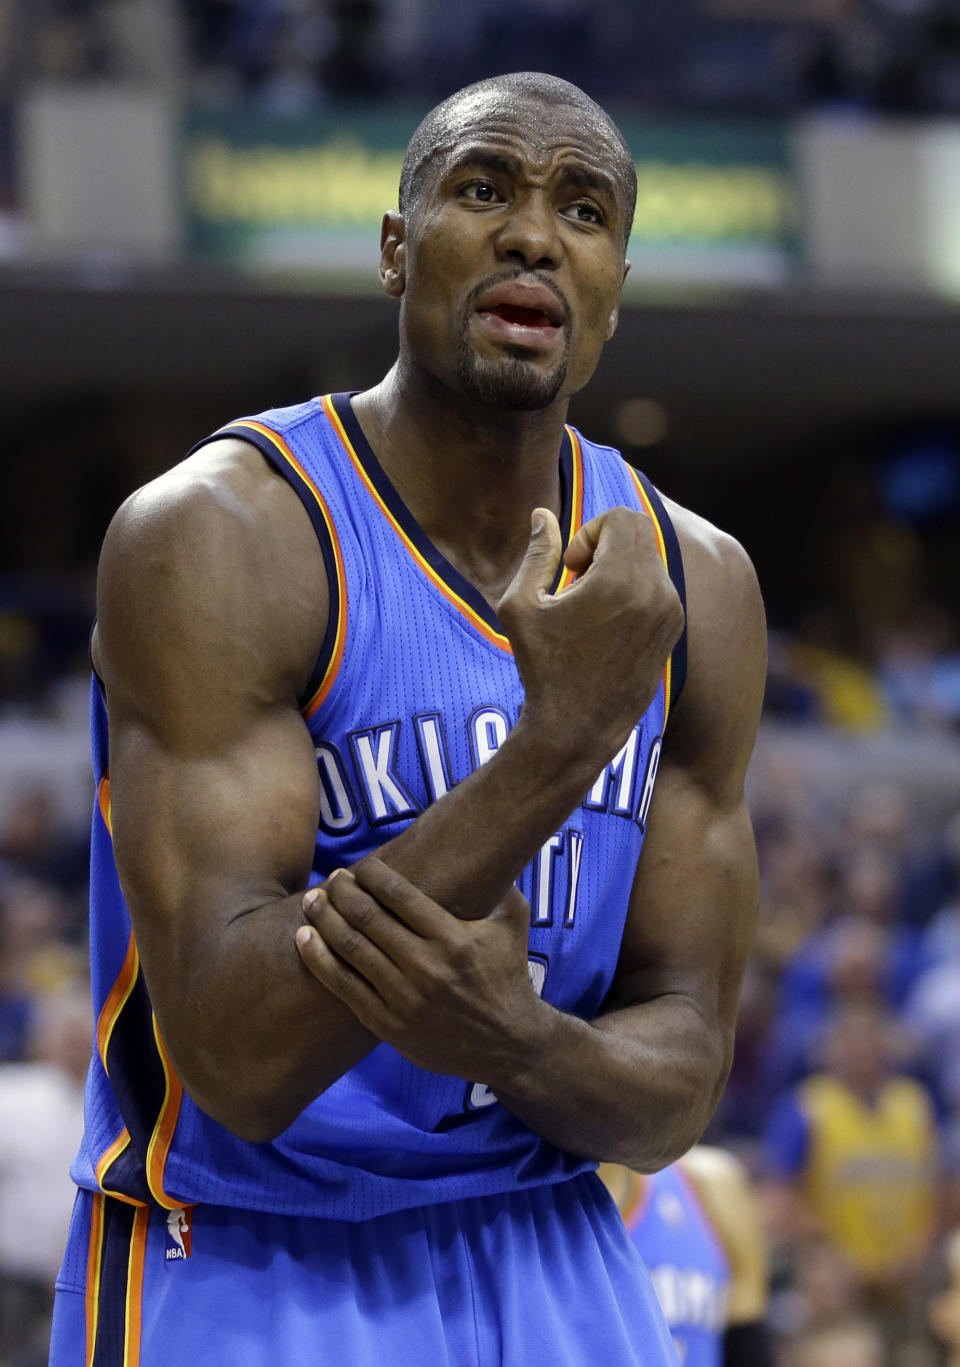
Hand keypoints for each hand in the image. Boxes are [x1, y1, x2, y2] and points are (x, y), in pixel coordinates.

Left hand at [295, 857, 542, 1083]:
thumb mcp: (513, 924)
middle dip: (342, 892)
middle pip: (368, 918)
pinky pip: (344, 987)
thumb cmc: (508, 975)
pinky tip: (304, 938)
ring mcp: (405, 999)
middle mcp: (427, 967)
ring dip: (324, 919)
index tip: (360, 866)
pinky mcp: (389, 1025)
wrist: (507, 1045)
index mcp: (454, 939)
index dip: (372, 875)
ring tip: (311, 901)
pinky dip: (319, 960)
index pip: (400, 896)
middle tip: (331, 879)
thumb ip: (501, 884)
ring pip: (351, 949)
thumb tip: (489, 846)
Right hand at [498, 507, 683, 762]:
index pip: (623, 517)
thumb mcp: (521, 606)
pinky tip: (606, 626)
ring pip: (649, 558)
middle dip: (605, 545)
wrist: (577, 728)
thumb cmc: (542, 668)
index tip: (570, 567)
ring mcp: (670, 612)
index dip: (590, 531)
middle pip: (639, 532)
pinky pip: (657, 585)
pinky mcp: (674, 629)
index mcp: (620, 580)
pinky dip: (632, 590)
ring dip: (617, 568)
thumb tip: (542, 514)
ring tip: (589, 609)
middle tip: (577, 583)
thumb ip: (537, 554)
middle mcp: (655, 592)